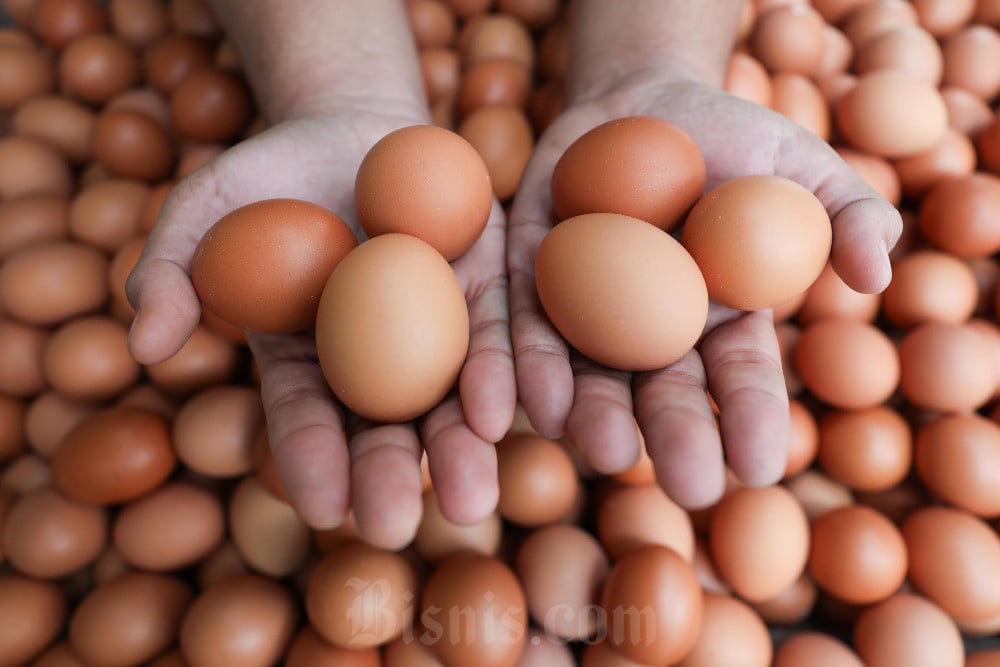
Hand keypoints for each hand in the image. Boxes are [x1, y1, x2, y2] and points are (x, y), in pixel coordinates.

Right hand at [127, 106, 515, 548]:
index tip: (318, 508)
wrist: (352, 129)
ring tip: (472, 501)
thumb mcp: (204, 211)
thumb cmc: (267, 176)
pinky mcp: (487, 290)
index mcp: (307, 361)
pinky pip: (498, 334)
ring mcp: (437, 331)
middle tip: (394, 529)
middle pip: (385, 429)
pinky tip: (504, 413)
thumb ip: (170, 271)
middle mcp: (377, 363)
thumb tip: (146, 343)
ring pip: (452, 400)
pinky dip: (501, 374)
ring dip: (461, 450)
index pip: (305, 420)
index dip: (309, 461)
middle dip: (390, 478)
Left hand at [508, 73, 901, 508]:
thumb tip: (877, 275)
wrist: (643, 97)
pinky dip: (525, 366)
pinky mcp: (530, 275)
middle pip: (661, 391)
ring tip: (601, 453)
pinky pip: (524, 326)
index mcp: (719, 320)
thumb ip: (848, 215)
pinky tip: (529, 406)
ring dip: (594, 416)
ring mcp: (587, 307)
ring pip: (588, 373)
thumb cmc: (735, 139)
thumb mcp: (802, 166)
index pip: (740, 377)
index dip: (751, 419)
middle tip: (688, 488)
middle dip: (675, 439)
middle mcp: (651, 329)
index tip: (760, 469)